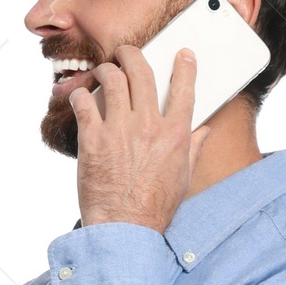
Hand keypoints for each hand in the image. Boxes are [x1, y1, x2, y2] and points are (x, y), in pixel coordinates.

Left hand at [73, 44, 210, 233]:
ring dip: (106, 70)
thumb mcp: (182, 178)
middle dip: (132, 55)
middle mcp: (149, 127)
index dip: (185, 67)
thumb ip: (193, 148)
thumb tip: (204, 130)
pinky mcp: (93, 139)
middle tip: (126, 53)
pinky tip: (81, 98)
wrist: (124, 230)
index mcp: (175, 136)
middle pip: (142, 72)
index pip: (184, 90)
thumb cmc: (153, 209)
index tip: (182, 54)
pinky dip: (81, 96)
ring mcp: (120, 131)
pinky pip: (85, 102)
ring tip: (103, 72)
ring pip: (113, 79)